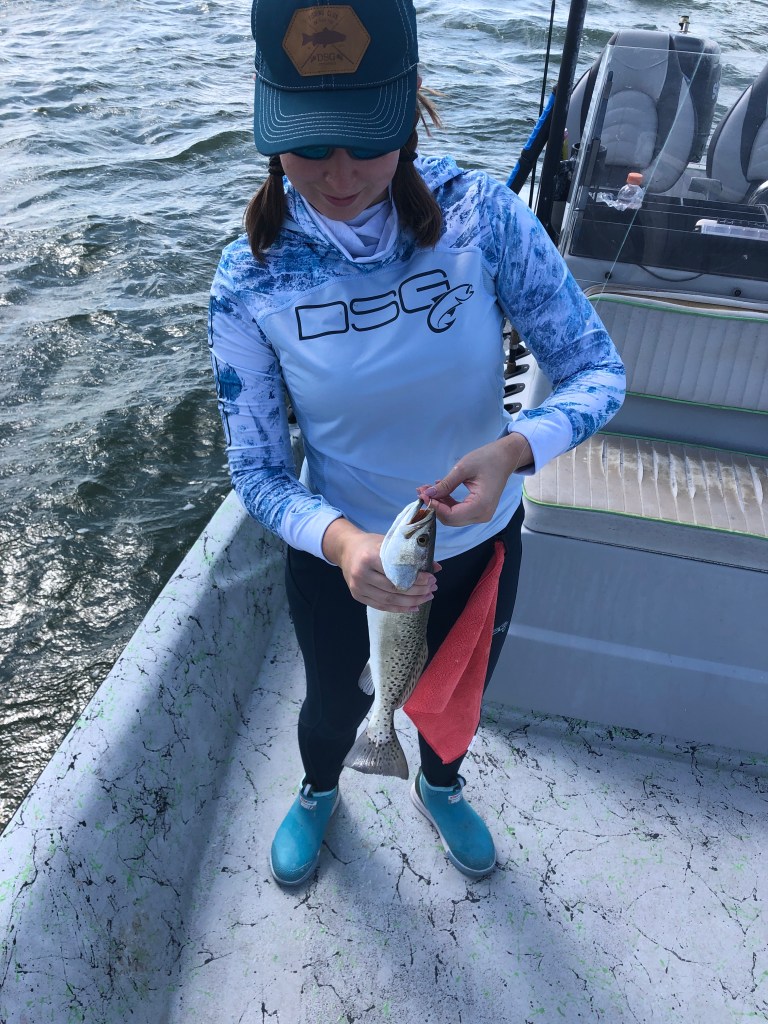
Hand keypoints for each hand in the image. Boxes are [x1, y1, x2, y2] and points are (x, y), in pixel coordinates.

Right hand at [322, 518, 438, 611]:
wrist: (345, 549)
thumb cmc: (369, 544)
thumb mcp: (389, 543)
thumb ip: (411, 555)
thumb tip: (437, 567)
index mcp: (369, 557)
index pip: (397, 572)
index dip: (416, 578)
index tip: (431, 578)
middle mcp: (361, 574)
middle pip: (394, 589)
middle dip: (417, 591)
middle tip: (432, 589)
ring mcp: (358, 587)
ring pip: (388, 600)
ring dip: (411, 602)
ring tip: (426, 598)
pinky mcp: (357, 596)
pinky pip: (381, 606)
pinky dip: (398, 608)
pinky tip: (413, 607)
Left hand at [417, 431, 532, 526]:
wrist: (505, 457)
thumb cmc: (487, 459)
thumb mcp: (463, 469)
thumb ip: (445, 484)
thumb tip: (427, 494)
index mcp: (481, 506)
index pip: (451, 515)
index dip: (434, 507)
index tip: (422, 494)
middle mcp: (482, 515)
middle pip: (451, 519)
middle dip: (435, 506)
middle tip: (422, 491)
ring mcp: (481, 514)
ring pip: (453, 517)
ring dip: (439, 505)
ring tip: (428, 489)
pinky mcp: (479, 511)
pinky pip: (459, 512)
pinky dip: (447, 504)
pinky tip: (440, 491)